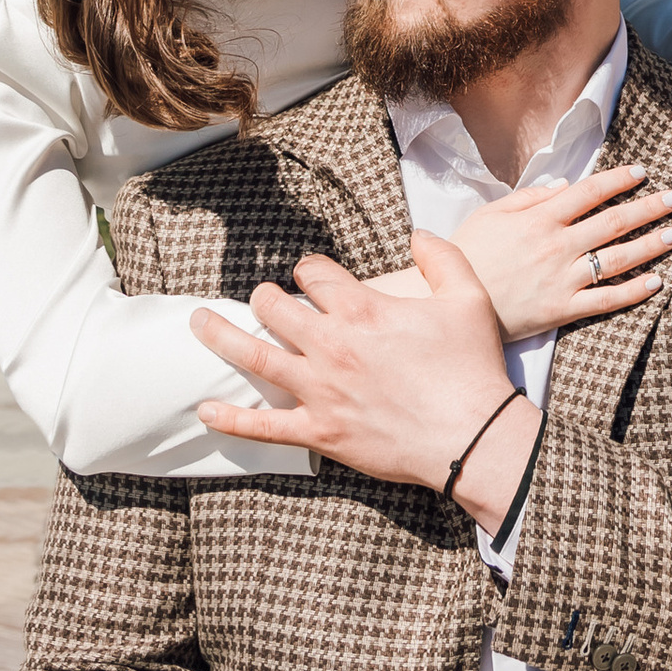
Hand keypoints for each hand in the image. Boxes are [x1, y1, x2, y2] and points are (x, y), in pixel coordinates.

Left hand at [194, 236, 537, 522]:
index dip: (310, 269)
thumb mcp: (469, 298)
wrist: (473, 436)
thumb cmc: (472, 368)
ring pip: (254, 355)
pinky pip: (264, 426)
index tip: (312, 275)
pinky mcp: (319, 432)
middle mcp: (332, 345)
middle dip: (264, 297)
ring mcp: (320, 390)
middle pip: (275, 308)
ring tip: (198, 323)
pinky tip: (205, 410)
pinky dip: (230, 419)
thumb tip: (418, 235)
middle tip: (262, 299)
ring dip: (221, 336)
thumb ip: (443, 257)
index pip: (314, 274)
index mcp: (363, 310)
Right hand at [445, 160, 671, 340]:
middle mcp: (557, 245)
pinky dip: (633, 292)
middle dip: (649, 208)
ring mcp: (562, 279)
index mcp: (540, 218)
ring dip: (650, 245)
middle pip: (614, 222)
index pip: (590, 192)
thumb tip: (564, 186)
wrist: (448, 302)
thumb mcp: (491, 214)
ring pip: (617, 259)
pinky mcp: (562, 310)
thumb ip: (529, 197)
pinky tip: (656, 283)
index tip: (642, 173)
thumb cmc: (468, 254)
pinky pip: (605, 300)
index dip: (619, 180)